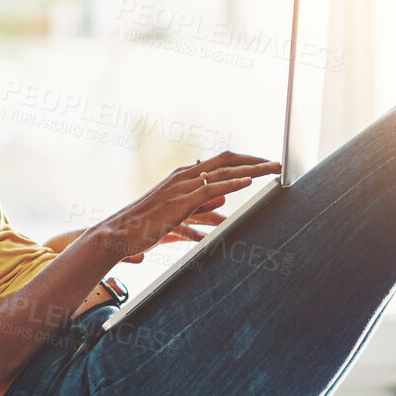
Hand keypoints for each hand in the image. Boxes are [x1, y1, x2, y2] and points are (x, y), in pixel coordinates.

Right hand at [94, 151, 280, 262]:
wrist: (117, 234)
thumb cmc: (143, 228)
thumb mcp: (176, 215)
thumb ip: (200, 209)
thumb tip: (222, 206)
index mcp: (182, 176)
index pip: (219, 162)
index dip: (243, 161)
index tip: (263, 164)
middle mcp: (183, 176)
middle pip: (226, 161)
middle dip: (254, 161)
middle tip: (277, 164)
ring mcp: (181, 188)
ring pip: (223, 173)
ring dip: (251, 170)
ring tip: (272, 170)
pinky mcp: (180, 203)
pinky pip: (211, 189)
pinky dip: (232, 184)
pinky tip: (249, 183)